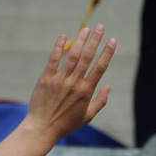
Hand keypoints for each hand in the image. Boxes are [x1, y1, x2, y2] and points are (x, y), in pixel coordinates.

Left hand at [25, 25, 114, 145]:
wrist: (43, 128)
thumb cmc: (66, 124)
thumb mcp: (88, 116)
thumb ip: (100, 101)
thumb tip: (109, 86)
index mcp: (87, 92)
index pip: (100, 67)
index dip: (107, 52)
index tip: (112, 41)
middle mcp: (74, 83)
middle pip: (87, 57)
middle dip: (96, 40)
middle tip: (101, 27)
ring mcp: (60, 79)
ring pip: (72, 55)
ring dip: (80, 40)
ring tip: (87, 29)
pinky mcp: (46, 77)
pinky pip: (54, 58)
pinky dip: (59, 46)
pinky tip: (64, 36)